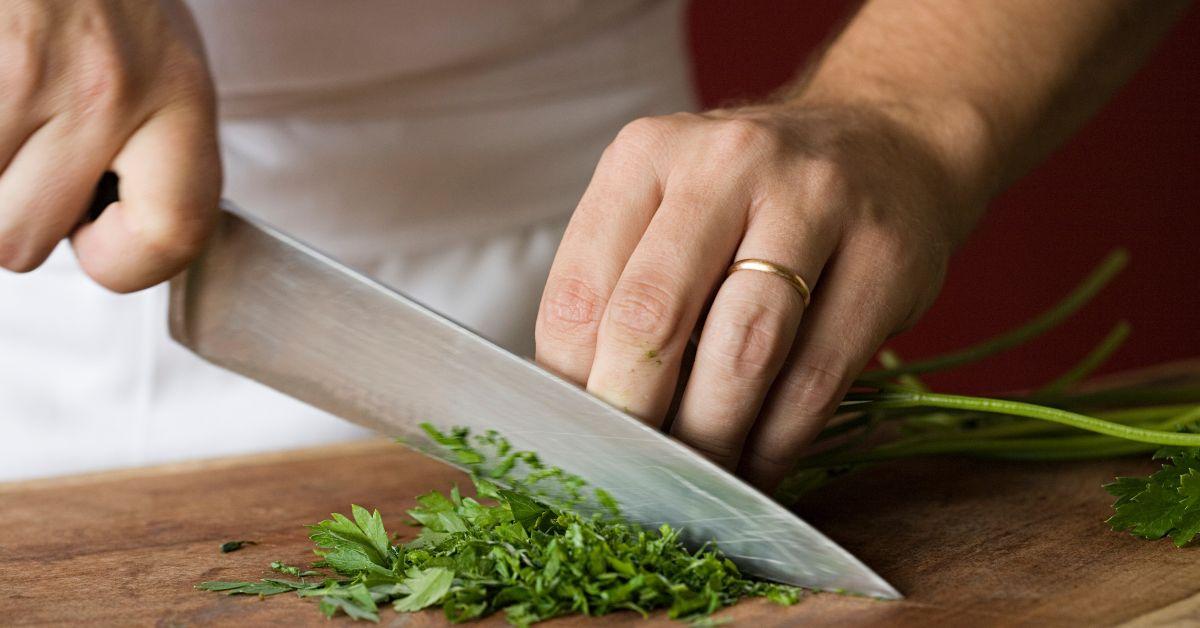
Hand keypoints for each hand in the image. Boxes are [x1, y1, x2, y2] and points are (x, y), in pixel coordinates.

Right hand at [0, 0, 219, 291]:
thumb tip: (114, 244)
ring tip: (8, 112)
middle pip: (22, 241)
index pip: (175, 231)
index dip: (128, 265)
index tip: (99, 243)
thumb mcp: (161, 66)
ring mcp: (21, 69)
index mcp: (177, 94)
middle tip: (24, 156)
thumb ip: (156, 156)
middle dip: (11, 214)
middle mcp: (105, 86)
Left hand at [536, 102, 983, 489]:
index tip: (579, 440)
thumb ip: (620, 286)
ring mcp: (816, 203)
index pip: (579, 292)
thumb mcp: (669, 206)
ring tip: (693, 483)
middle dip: (634, 417)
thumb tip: (582, 410)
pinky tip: (755, 468)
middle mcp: (727, 164)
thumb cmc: (752, 197)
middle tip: (628, 476)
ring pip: (742, 352)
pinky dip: (776, 443)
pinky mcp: (885, 259)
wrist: (885, 142)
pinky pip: (817, 378)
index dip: (570, 386)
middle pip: (653, 318)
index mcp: (647, 154)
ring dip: (709, 439)